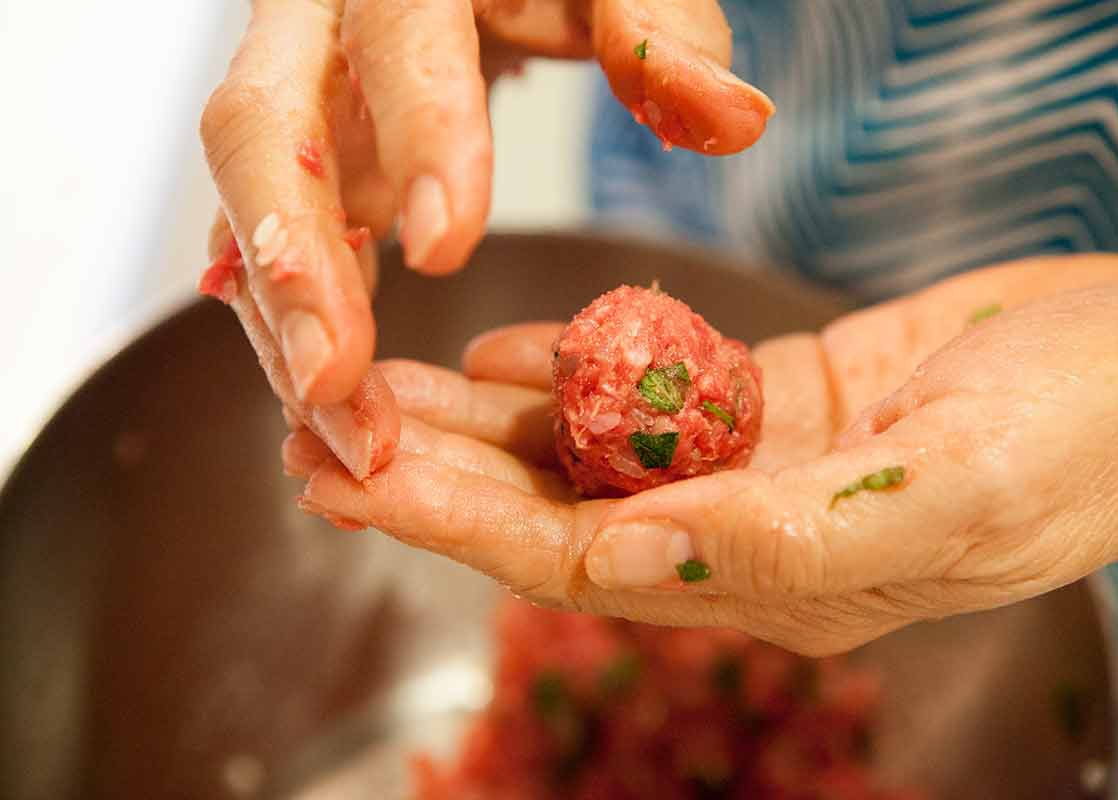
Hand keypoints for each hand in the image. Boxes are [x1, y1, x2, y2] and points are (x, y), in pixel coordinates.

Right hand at [199, 1, 774, 476]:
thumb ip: (658, 29)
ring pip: (249, 205)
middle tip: (334, 378)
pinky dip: (290, 321)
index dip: (417, 140)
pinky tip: (323, 396)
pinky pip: (267, 240)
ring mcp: (298, 99)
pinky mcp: (303, 162)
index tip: (444, 250)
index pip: (397, 39)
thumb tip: (729, 120)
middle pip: (261, 128)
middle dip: (292, 258)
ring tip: (339, 429)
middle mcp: (319, 27)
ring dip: (282, 324)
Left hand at [285, 255, 1117, 654]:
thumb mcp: (950, 491)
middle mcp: (751, 532)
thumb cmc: (1094, 432)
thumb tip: (618, 566)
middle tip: (322, 425)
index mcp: (778, 579)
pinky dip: (575, 369)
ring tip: (379, 387)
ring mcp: (763, 463)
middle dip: (436, 472)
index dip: (453, 521)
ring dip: (483, 421)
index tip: (347, 475)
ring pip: (591, 447)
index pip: (577, 559)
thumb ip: (782, 542)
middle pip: (559, 508)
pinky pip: (652, 386)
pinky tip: (502, 354)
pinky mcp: (783, 399)